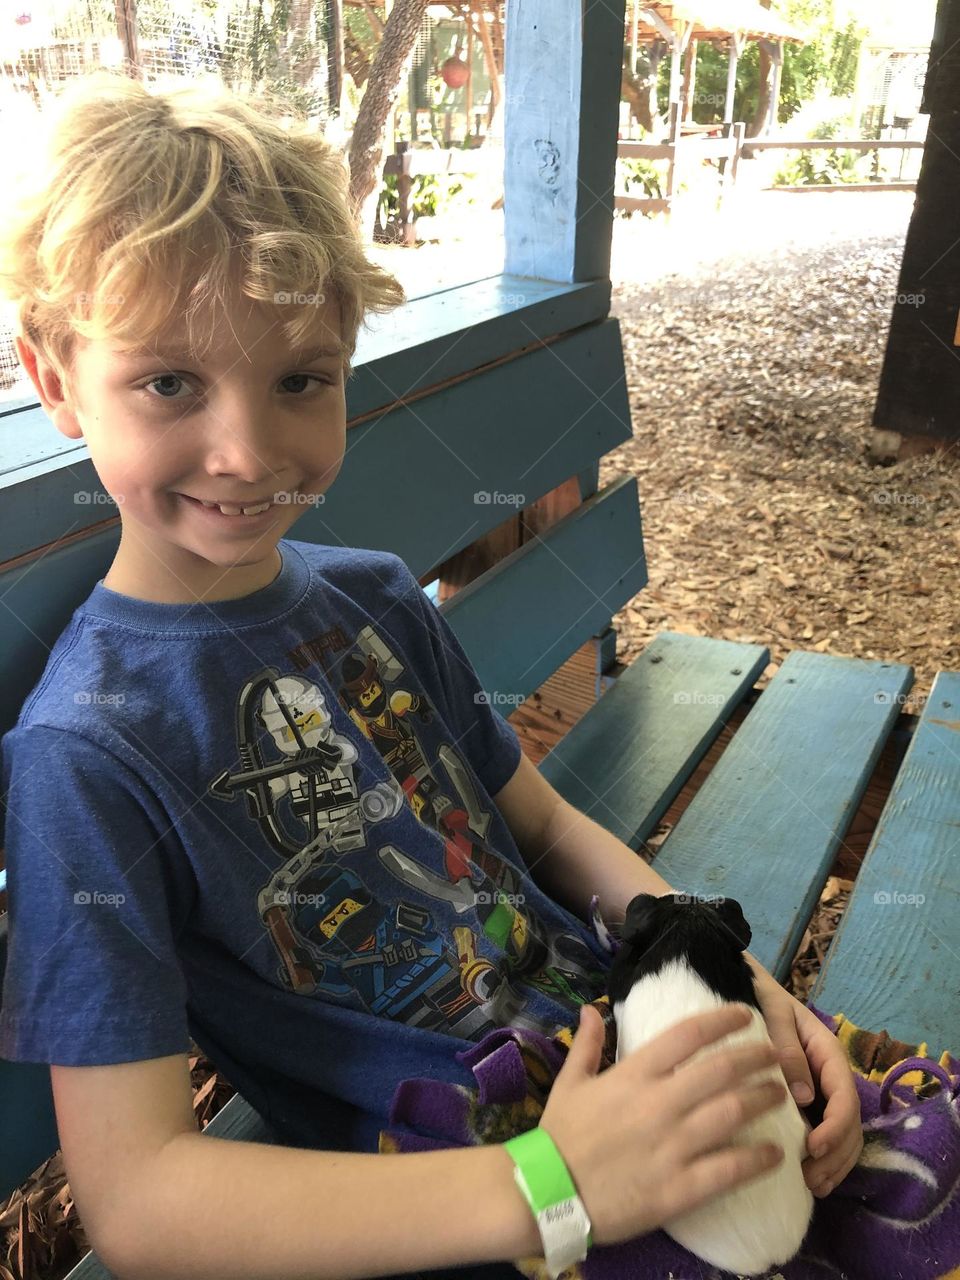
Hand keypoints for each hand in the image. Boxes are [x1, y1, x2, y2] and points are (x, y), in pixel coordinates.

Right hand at [538, 1003, 786, 1247]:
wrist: (546, 1194)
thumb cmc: (559, 1136)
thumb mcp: (569, 1083)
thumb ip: (587, 1044)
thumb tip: (592, 1007)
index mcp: (633, 1074)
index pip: (688, 1034)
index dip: (721, 1019)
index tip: (745, 1014)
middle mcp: (659, 1103)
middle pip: (721, 1070)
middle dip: (756, 1057)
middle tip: (776, 1055)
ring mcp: (672, 1146)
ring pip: (733, 1113)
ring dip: (764, 1100)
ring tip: (782, 1095)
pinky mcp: (679, 1188)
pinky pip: (729, 1169)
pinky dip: (758, 1159)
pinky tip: (775, 1154)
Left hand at [749, 963, 863, 1197]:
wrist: (746, 989)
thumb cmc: (759, 997)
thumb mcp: (773, 1014)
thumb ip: (787, 1048)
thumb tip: (804, 1096)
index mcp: (827, 1052)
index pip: (844, 1095)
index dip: (836, 1126)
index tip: (815, 1147)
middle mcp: (830, 1076)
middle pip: (850, 1123)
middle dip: (837, 1155)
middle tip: (811, 1179)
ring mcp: (821, 1092)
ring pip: (843, 1135)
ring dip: (834, 1164)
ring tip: (811, 1186)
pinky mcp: (808, 1105)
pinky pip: (825, 1136)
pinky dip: (824, 1160)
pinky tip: (807, 1180)